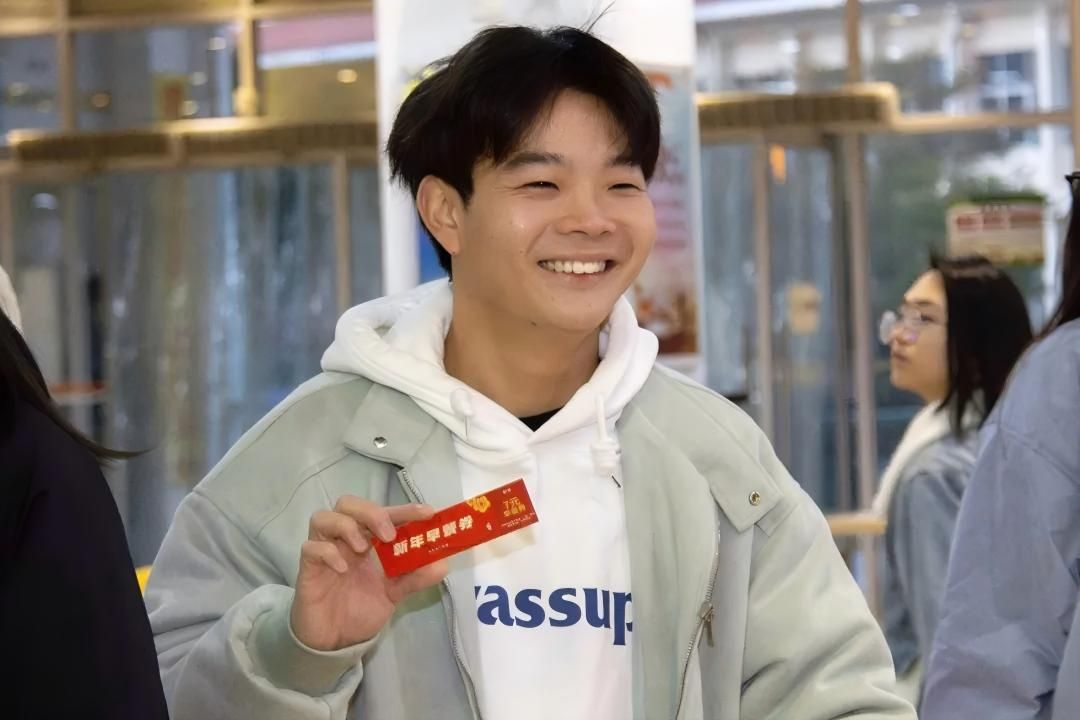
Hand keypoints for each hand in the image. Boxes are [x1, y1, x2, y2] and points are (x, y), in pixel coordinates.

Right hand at [290, 498, 447, 651]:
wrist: (335, 642)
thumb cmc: (361, 608)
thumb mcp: (394, 593)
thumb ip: (415, 578)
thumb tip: (443, 564)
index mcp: (368, 539)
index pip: (384, 513)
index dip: (404, 509)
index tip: (428, 512)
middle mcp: (345, 539)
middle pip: (348, 503)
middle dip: (370, 512)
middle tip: (388, 535)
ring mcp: (325, 551)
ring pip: (323, 517)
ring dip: (346, 527)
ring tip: (363, 548)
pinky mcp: (308, 569)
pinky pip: (310, 548)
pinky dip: (327, 553)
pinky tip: (342, 570)